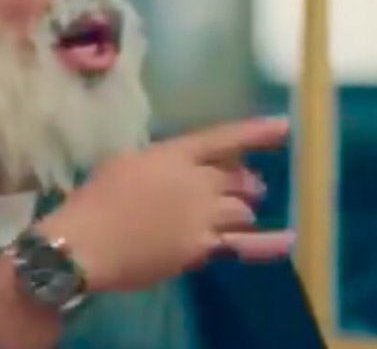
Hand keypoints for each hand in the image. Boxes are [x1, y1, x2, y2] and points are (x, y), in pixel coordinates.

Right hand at [34, 118, 294, 292]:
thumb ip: (158, 162)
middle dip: (244, 181)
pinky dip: (269, 244)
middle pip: (237, 178)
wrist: (87, 243)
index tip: (283, 127)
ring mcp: (203, 216)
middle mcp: (197, 182)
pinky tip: (289, 240)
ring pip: (242, 209)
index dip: (255, 133)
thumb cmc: (95, 199)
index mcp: (174, 154)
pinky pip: (244, 246)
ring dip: (242, 208)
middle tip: (246, 185)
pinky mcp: (202, 248)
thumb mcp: (124, 162)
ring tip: (239, 211)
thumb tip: (172, 169)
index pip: (223, 139)